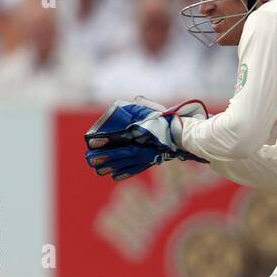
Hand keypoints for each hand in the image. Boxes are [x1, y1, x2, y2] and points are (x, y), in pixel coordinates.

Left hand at [84, 97, 206, 178]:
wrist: (187, 136)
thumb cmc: (169, 120)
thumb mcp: (154, 109)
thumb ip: (141, 106)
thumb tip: (134, 100)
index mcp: (142, 134)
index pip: (119, 137)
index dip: (105, 140)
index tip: (92, 141)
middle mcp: (143, 147)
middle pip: (119, 154)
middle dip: (103, 157)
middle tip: (89, 159)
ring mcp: (147, 156)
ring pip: (125, 163)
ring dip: (110, 167)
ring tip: (98, 169)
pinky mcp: (151, 161)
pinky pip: (136, 169)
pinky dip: (125, 173)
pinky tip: (114, 176)